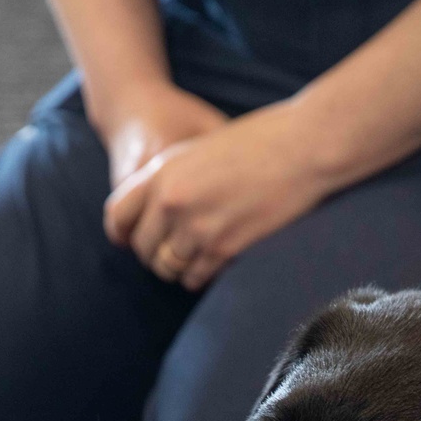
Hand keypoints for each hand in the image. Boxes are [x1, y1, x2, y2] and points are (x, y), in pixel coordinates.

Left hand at [103, 99, 330, 289]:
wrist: (303, 147)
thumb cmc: (258, 142)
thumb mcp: (200, 148)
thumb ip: (171, 178)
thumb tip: (154, 210)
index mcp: (162, 172)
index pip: (118, 215)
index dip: (122, 234)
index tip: (130, 241)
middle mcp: (173, 202)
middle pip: (144, 249)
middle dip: (154, 254)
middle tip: (172, 252)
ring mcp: (198, 229)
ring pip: (168, 268)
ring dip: (178, 268)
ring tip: (195, 257)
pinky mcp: (224, 250)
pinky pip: (196, 278)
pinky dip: (201, 276)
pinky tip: (215, 262)